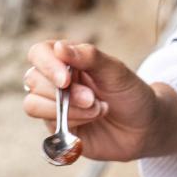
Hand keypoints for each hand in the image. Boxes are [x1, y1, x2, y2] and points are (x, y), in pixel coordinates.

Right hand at [23, 40, 176, 162]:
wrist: (143, 128)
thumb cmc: (130, 94)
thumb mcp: (115, 71)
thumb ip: (88, 57)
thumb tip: (59, 47)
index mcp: (67, 59)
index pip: (39, 53)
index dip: (47, 65)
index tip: (66, 79)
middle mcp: (55, 81)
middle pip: (34, 81)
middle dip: (65, 93)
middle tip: (93, 99)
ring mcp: (53, 105)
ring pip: (34, 105)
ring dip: (67, 110)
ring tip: (97, 110)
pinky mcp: (57, 128)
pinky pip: (48, 125)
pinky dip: (70, 122)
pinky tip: (91, 121)